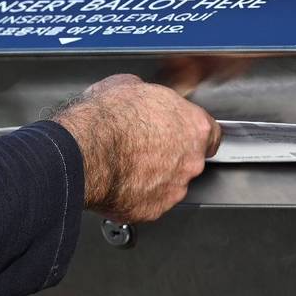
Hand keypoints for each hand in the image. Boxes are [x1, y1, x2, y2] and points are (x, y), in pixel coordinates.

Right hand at [52, 74, 220, 223]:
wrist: (84, 150)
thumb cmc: (107, 119)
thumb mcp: (129, 86)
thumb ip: (149, 98)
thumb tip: (141, 98)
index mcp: (193, 127)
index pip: (211, 134)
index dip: (191, 133)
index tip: (180, 133)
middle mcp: (190, 162)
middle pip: (189, 160)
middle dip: (170, 154)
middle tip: (142, 146)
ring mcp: (173, 189)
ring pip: (170, 184)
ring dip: (153, 176)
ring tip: (126, 164)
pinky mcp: (152, 210)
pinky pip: (148, 202)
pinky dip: (136, 195)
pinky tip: (118, 181)